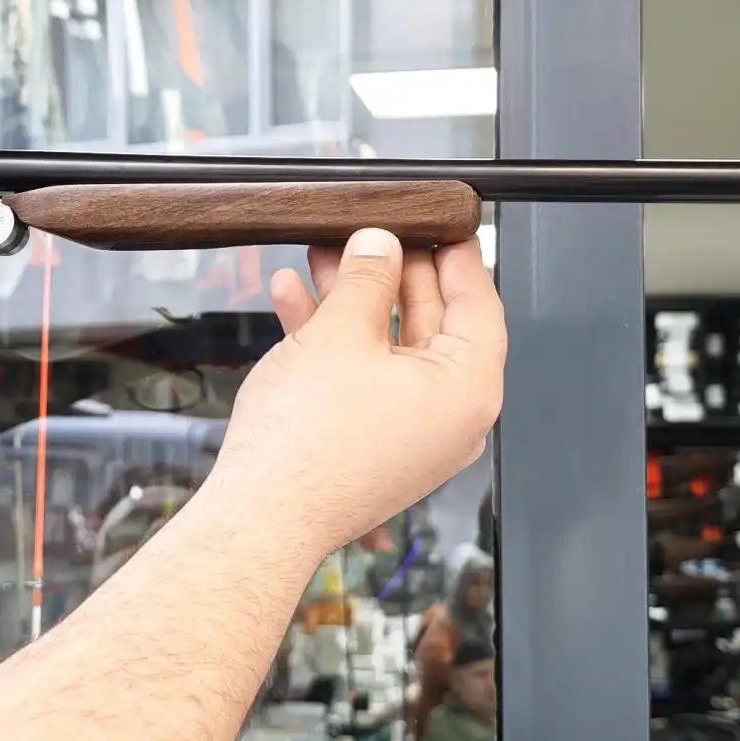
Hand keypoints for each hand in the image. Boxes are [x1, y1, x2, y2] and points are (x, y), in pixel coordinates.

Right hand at [210, 229, 503, 562]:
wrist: (261, 517)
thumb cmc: (307, 442)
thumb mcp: (341, 332)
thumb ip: (368, 278)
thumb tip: (381, 246)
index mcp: (467, 388)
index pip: (478, 303)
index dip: (454, 254)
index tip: (439, 223)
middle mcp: (450, 416)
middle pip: (431, 322)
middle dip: (389, 272)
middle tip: (365, 233)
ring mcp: (410, 435)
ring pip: (389, 348)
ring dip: (353, 301)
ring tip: (319, 258)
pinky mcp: (372, 446)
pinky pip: (364, 379)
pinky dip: (334, 342)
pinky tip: (295, 303)